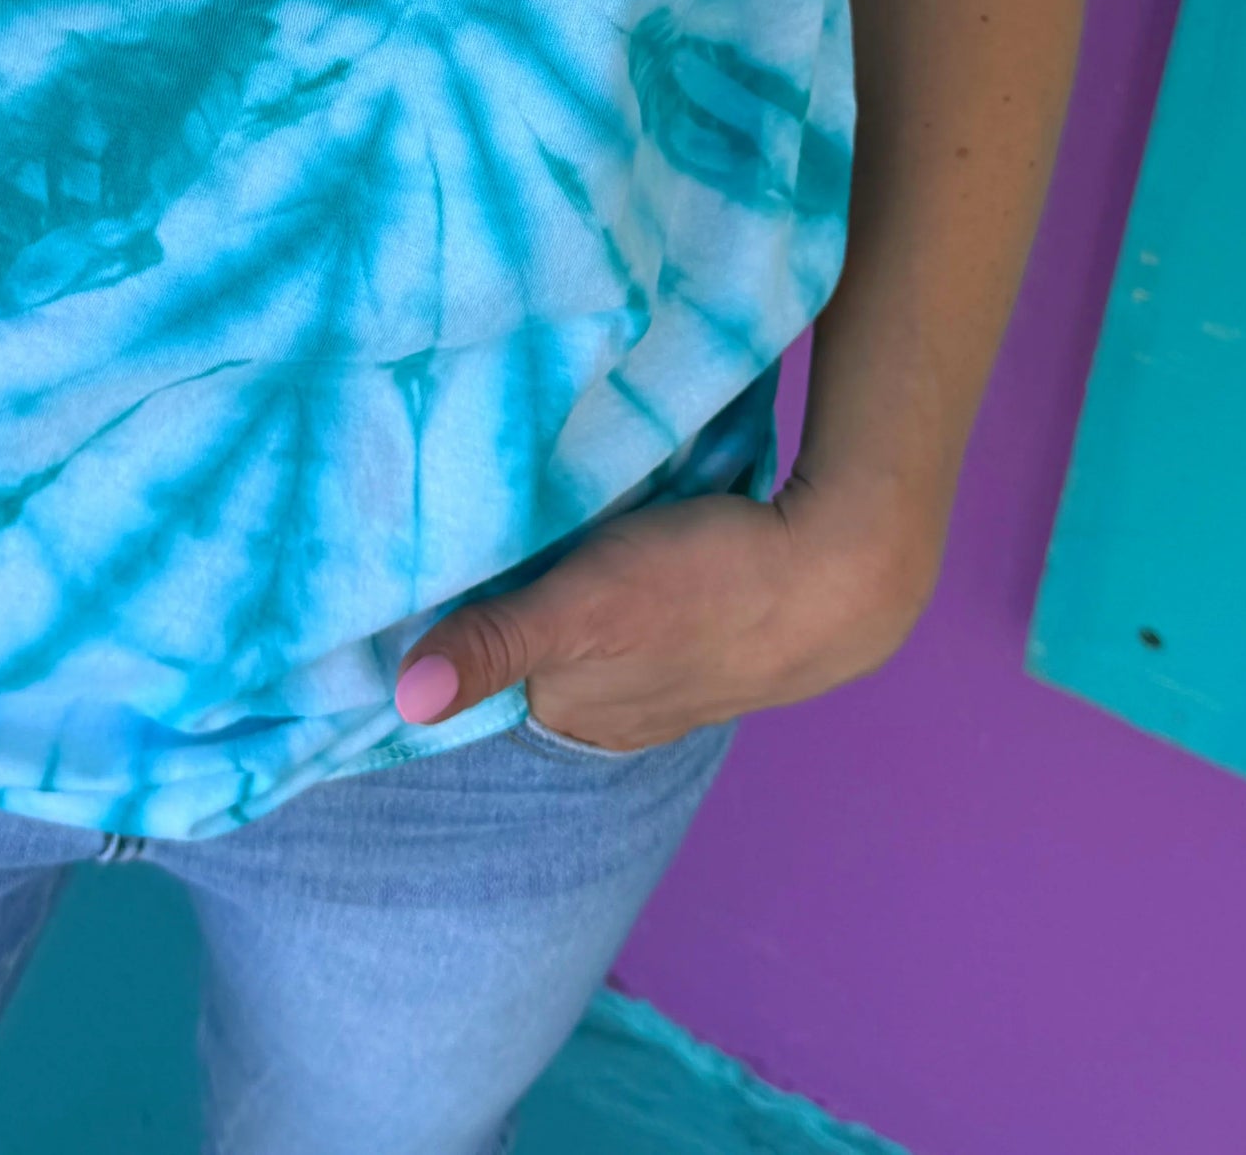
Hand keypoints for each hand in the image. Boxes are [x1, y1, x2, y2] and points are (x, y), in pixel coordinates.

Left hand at [393, 473, 942, 749]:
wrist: (840, 572)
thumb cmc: (702, 588)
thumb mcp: (584, 606)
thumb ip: (497, 643)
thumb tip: (405, 702)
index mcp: (574, 712)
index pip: (483, 675)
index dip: (454, 627)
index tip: (423, 574)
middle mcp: (614, 713)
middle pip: (532, 654)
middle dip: (504, 606)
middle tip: (474, 532)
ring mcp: (667, 683)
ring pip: (586, 635)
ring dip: (566, 592)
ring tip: (543, 533)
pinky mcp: (710, 640)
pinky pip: (640, 614)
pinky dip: (623, 586)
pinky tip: (624, 543)